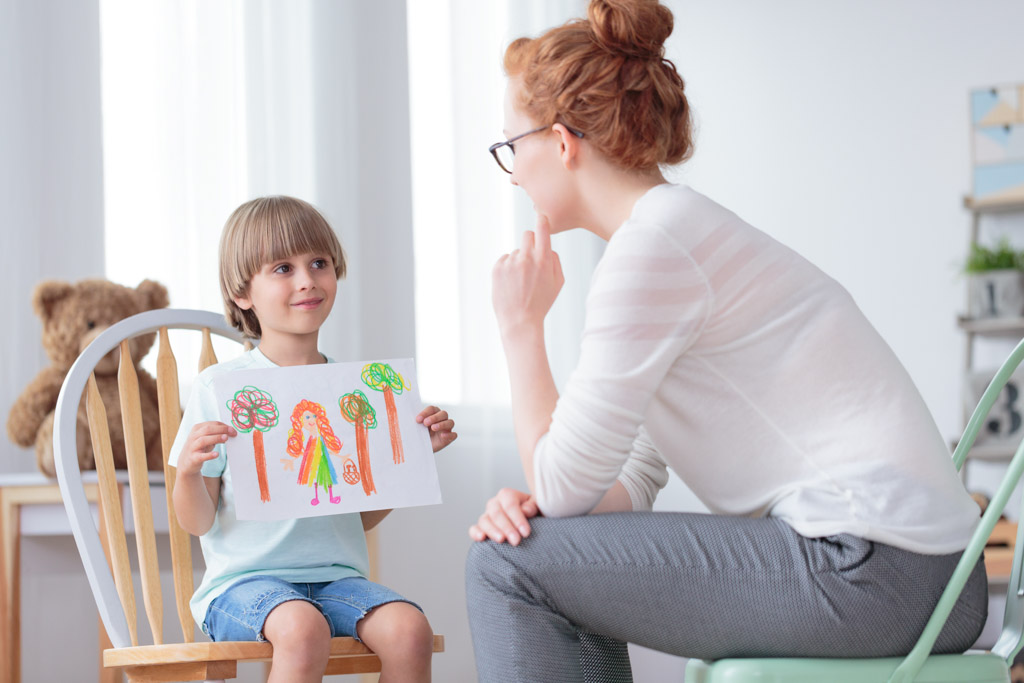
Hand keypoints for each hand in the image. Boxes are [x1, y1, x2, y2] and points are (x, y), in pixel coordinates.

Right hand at [176, 421, 235, 475]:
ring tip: (225, 439)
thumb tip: (231, 431)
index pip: (212, 424)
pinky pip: (201, 456)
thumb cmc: (200, 448)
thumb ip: (216, 434)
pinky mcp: (193, 458)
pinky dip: (209, 455)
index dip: (223, 426)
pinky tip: (216, 454)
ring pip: (203, 440)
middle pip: (207, 429)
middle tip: (232, 432)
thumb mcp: (207, 438)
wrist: (186, 463)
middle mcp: (193, 436)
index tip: (233, 430)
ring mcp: (192, 447)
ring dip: (215, 438)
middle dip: (221, 430)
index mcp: (197, 429)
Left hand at [416, 405, 456, 451]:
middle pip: (443, 414)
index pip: (432, 409)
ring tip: (433, 428)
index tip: (418, 419)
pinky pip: (453, 435)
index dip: (425, 413)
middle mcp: (441, 420)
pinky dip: (449, 434)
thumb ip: (412, 423)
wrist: (420, 448)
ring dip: (442, 424)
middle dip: (434, 417)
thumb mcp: (413, 428)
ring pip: (450, 422)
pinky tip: (442, 436)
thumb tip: (405, 419)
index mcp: (432, 414)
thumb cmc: (417, 435)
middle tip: (425, 423)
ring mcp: (446, 429)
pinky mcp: (448, 438)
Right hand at [469, 487, 539, 544]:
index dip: (517, 518)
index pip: (510, 504)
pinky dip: (475, 533)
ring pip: (484, 520)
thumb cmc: (533, 513)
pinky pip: (474, 528)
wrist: (530, 521)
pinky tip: (481, 538)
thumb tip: (525, 510)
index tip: (526, 533)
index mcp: (507, 495)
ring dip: (492, 531)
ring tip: (501, 540)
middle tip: (516, 541)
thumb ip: (532, 506)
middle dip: (506, 527)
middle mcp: (494, 503)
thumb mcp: (537, 506)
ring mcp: (486, 515)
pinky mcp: (481, 527)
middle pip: (497, 513)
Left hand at [492, 214, 563, 337]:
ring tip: (520, 282)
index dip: (542, 220)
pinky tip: (511, 284)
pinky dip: (508, 268)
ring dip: (519, 261)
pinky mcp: (497, 268)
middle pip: (527, 235)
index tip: (541, 217)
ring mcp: (510, 263)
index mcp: (543, 260)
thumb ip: (555, 260)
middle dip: (530, 242)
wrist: (520, 322)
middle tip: (531, 257)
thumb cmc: (541, 303)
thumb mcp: (558, 283)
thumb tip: (547, 246)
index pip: (542, 229)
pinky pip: (504, 260)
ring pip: (516, 252)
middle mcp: (526, 258)